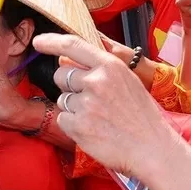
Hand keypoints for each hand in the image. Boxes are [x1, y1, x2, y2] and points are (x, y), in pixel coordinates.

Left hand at [32, 33, 172, 176]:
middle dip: (68, 85)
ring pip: (62, 99)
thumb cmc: (141, 116)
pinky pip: (63, 119)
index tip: (38, 42)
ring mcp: (86, 104)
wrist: (152, 147)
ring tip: (97, 117)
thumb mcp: (127, 80)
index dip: (51, 41)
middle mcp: (96, 81)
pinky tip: (93, 129)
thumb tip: (66, 61)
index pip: (73, 45)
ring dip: (73, 107)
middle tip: (90, 99)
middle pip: (60, 75)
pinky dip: (73, 125)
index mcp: (110, 66)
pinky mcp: (78, 126)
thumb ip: (100, 68)